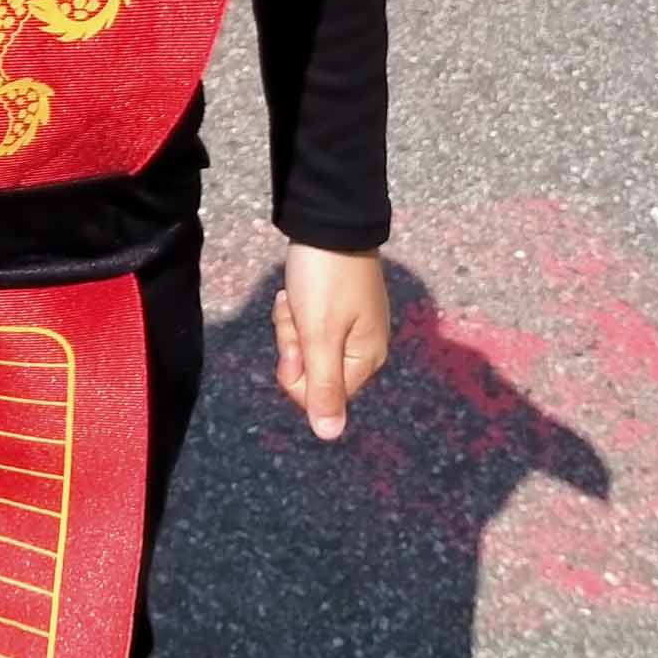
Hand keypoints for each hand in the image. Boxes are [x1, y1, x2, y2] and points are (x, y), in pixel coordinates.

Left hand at [272, 242, 388, 442]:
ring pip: (305, 346)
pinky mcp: (338, 307)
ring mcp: (351, 326)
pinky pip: (308, 323)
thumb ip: (323, 387)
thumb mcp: (320, 336)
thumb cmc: (325, 280)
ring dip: (292, 323)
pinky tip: (297, 290)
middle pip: (310, 371)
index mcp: (366, 359)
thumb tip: (329, 435)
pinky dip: (296, 309)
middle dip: (293, 343)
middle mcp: (363, 348)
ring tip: (297, 296)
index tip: (297, 338)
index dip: (296, 371)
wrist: (330, 222)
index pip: (318, 396)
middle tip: (297, 311)